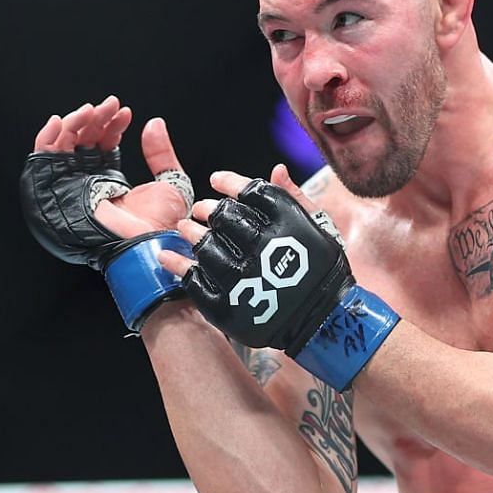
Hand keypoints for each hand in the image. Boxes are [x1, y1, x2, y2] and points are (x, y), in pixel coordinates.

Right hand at [21, 94, 194, 267]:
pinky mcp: (59, 189)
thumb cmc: (161, 225)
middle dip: (95, 118)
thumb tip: (155, 124)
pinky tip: (60, 122)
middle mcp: (89, 182)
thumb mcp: (170, 182)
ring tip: (91, 110)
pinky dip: (48, 138)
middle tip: (109, 105)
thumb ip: (161, 153)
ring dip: (75, 123)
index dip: (111, 125)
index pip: (103, 144)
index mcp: (110, 181)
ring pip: (64, 145)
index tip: (124, 112)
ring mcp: (73, 185)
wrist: (147, 243)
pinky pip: (45, 160)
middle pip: (83, 140)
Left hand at [163, 166, 351, 352]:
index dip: (230, 183)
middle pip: (224, 217)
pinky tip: (167, 256)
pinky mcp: (228, 307)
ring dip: (191, 234)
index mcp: (289, 225)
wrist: (324, 323)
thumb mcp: (318, 229)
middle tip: (200, 209)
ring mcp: (245, 279)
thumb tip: (276, 169)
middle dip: (209, 209)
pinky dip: (178, 266)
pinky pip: (195, 281)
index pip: (252, 192)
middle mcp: (265, 249)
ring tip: (184, 228)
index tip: (216, 181)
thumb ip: (295, 198)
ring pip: (207, 247)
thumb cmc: (321, 272)